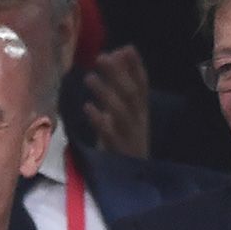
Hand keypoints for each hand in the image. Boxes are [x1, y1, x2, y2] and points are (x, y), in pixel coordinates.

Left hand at [83, 44, 151, 158]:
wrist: (128, 182)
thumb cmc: (121, 142)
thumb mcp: (121, 115)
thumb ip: (119, 88)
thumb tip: (117, 55)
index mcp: (141, 112)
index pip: (143, 86)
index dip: (137, 67)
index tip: (127, 48)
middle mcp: (139, 122)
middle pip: (132, 94)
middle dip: (118, 75)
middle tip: (101, 57)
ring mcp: (130, 136)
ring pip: (121, 112)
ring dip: (106, 93)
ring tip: (89, 77)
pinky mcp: (118, 152)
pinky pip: (110, 134)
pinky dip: (99, 120)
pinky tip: (87, 108)